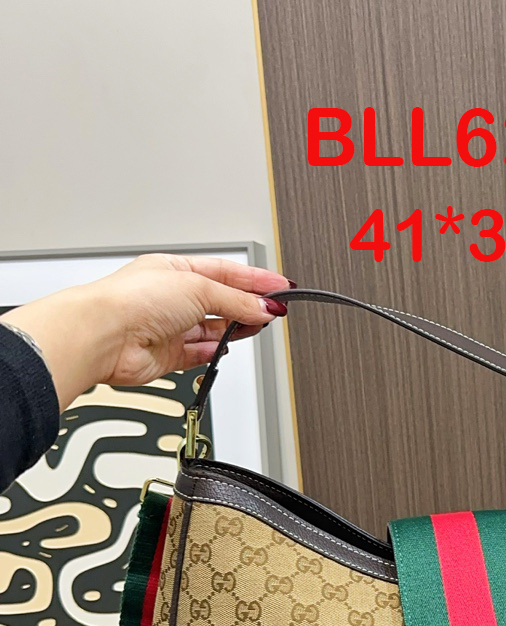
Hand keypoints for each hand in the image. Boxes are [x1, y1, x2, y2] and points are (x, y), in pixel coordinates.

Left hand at [0, 253, 292, 409]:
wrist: (105, 336)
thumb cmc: (132, 301)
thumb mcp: (198, 288)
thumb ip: (236, 301)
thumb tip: (263, 308)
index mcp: (176, 271)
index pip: (226, 273)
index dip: (255, 280)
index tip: (281, 287)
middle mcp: (172, 298)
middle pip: (222, 301)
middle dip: (248, 306)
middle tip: (274, 310)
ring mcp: (170, 327)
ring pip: (214, 328)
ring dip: (235, 329)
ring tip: (257, 327)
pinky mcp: (168, 354)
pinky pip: (200, 352)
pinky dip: (215, 351)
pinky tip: (226, 347)